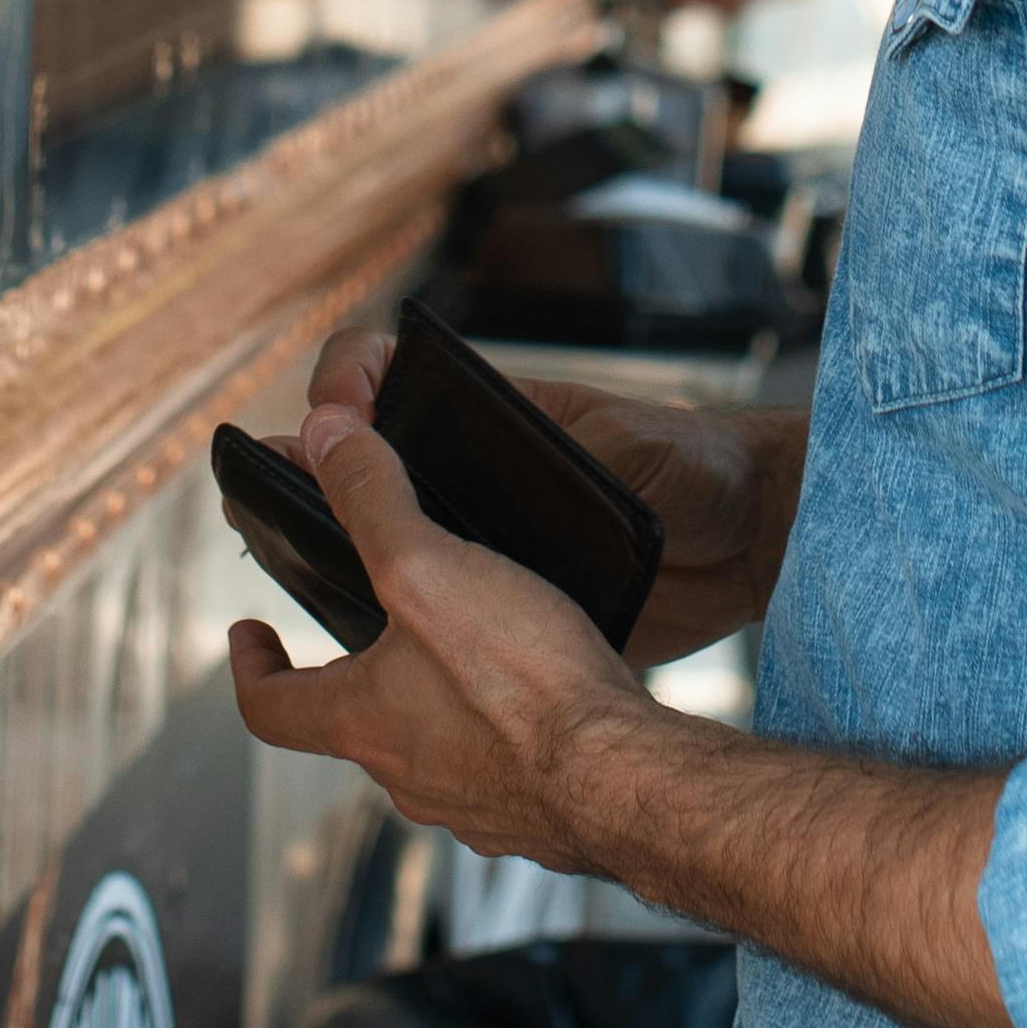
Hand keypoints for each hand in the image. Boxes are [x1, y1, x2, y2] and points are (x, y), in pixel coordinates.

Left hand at [227, 403, 652, 863]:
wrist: (623, 780)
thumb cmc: (525, 686)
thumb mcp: (428, 567)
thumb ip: (370, 500)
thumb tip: (322, 437)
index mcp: (362, 722)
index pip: (269, 707)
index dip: (252, 664)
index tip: (250, 632)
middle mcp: (406, 775)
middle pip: (356, 722)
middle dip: (361, 669)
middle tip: (377, 618)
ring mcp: (471, 802)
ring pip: (429, 746)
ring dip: (433, 700)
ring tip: (470, 644)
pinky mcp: (531, 811)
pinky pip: (500, 768)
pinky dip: (503, 731)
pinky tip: (542, 694)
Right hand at [290, 328, 791, 664]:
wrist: (752, 542)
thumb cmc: (694, 466)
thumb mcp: (619, 443)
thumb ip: (551, 446)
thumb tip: (466, 458)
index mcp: (490, 416)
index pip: (387, 375)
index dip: (345, 381)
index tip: (334, 413)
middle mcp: (474, 476)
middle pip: (368, 467)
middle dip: (312, 471)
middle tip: (274, 496)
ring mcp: (488, 547)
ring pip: (391, 547)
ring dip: (344, 554)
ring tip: (301, 575)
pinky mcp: (509, 612)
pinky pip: (439, 620)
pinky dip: (402, 630)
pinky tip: (379, 652)